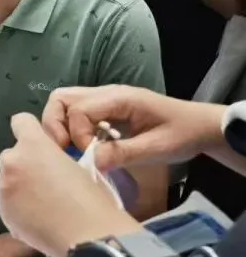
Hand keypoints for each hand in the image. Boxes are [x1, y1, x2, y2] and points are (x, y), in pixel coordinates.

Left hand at [0, 113, 138, 256]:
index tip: (41, 145)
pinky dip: (20, 210)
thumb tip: (52, 165)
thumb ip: (56, 159)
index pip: (21, 121)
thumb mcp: (79, 166)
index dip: (31, 131)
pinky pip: (9, 205)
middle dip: (25, 164)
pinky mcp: (3, 213)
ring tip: (45, 206)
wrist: (90, 237)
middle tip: (47, 182)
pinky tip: (40, 222)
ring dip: (21, 187)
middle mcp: (12, 161)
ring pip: (8, 181)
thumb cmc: (93, 198)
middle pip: (12, 155)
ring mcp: (4, 188)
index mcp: (33, 144)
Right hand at [41, 85, 226, 171]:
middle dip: (56, 125)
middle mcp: (105, 93)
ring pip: (64, 104)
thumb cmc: (182, 135)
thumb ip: (122, 153)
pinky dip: (70, 129)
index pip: (78, 110)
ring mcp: (103, 99)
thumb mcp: (157, 149)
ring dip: (60, 126)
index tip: (91, 156)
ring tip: (70, 150)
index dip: (77, 135)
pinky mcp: (103, 109)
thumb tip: (89, 163)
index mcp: (119, 98)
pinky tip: (84, 147)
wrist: (200, 126)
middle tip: (65, 151)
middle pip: (61, 99)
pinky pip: (75, 113)